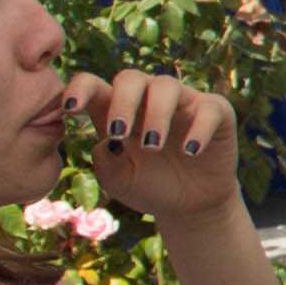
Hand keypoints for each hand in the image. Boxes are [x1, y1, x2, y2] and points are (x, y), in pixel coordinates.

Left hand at [59, 69, 243, 224]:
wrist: (189, 206)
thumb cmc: (148, 186)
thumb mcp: (118, 181)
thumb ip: (105, 162)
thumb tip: (107, 142)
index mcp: (117, 111)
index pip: (94, 85)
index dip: (79, 90)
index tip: (69, 109)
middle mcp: (148, 100)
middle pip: (130, 78)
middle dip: (121, 102)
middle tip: (118, 133)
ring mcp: (183, 103)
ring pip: (166, 86)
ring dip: (156, 114)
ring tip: (152, 146)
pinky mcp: (216, 114)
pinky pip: (209, 109)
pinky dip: (199, 128)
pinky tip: (191, 151)